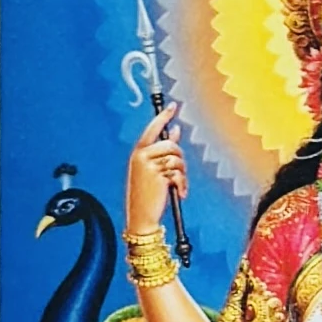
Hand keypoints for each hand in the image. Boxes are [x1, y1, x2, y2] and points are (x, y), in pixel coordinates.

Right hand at [125, 101, 186, 234]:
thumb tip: (176, 131)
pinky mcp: (159, 177)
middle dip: (180, 158)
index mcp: (138, 152)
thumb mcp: (152, 170)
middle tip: (180, 173)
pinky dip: (183, 184)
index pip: (152, 129)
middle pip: (171, 145)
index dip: (164, 116)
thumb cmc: (147, 193)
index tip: (173, 106)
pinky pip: (179, 174)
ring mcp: (150, 166)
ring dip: (182, 173)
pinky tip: (180, 193)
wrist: (140, 215)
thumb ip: (163, 151)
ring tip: (178, 185)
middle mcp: (142, 156)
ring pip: (177, 159)